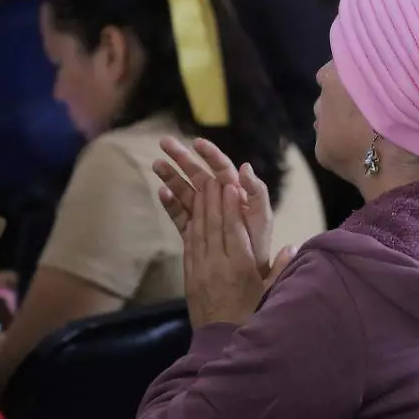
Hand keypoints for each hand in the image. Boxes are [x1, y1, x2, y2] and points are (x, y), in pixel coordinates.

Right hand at [154, 137, 273, 277]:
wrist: (250, 275)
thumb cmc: (259, 244)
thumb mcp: (262, 217)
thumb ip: (256, 193)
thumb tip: (245, 167)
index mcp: (236, 193)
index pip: (222, 168)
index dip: (210, 154)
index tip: (196, 143)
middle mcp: (219, 200)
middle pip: (199, 175)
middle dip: (183, 158)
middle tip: (164, 143)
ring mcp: (205, 215)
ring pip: (186, 191)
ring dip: (171, 177)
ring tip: (156, 164)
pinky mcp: (195, 230)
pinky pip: (180, 214)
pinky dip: (171, 204)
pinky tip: (161, 193)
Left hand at [183, 180, 294, 327]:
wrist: (219, 343)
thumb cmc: (251, 318)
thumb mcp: (270, 295)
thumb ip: (281, 270)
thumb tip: (292, 247)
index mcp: (240, 268)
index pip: (234, 229)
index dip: (231, 205)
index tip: (231, 185)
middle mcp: (218, 265)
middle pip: (215, 224)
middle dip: (214, 198)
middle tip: (214, 176)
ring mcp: (201, 270)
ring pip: (199, 231)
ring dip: (200, 207)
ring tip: (201, 186)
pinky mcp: (190, 277)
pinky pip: (189, 245)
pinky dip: (191, 226)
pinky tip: (192, 213)